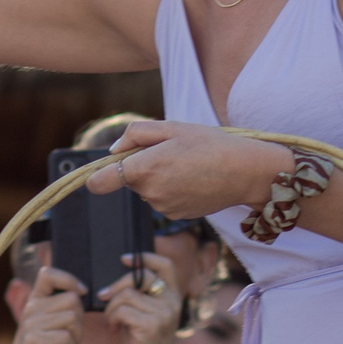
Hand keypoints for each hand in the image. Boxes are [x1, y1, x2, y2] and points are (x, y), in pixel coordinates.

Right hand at [0, 267, 83, 343]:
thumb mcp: (46, 322)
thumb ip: (58, 306)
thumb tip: (81, 291)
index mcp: (34, 300)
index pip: (48, 273)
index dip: (69, 279)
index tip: (81, 292)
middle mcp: (31, 308)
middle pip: (72, 300)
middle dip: (80, 319)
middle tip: (72, 335)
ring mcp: (31, 324)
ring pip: (72, 318)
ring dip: (77, 336)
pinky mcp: (35, 341)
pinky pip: (66, 336)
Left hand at [85, 120, 292, 219]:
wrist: (246, 172)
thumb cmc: (211, 145)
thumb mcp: (172, 127)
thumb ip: (135, 135)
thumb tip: (114, 151)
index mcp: (144, 169)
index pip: (100, 182)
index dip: (96, 177)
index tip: (98, 173)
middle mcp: (150, 193)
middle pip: (130, 180)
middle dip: (141, 166)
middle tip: (170, 151)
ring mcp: (164, 208)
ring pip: (148, 189)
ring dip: (159, 177)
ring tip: (188, 164)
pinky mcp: (178, 215)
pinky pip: (164, 200)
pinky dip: (173, 189)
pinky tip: (195, 179)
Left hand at [103, 250, 183, 343]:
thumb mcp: (144, 316)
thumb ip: (139, 297)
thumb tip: (117, 278)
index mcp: (173, 297)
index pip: (165, 265)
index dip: (145, 257)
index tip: (124, 259)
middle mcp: (172, 303)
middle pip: (140, 277)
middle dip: (117, 285)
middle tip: (103, 295)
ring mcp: (163, 314)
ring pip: (127, 295)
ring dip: (111, 307)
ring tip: (110, 320)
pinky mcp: (151, 326)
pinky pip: (122, 310)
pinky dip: (112, 317)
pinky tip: (112, 328)